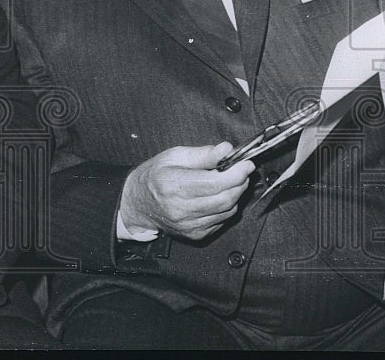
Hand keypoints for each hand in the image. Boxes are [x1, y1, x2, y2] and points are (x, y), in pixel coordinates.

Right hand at [120, 142, 253, 241]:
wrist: (138, 203)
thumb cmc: (154, 176)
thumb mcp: (174, 156)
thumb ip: (203, 154)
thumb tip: (227, 150)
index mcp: (174, 185)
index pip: (215, 183)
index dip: (237, 173)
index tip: (246, 164)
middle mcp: (181, 208)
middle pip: (225, 198)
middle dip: (240, 183)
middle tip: (242, 171)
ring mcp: (189, 225)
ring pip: (227, 211)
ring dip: (235, 195)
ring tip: (229, 182)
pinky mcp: (195, 234)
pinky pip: (222, 221)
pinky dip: (226, 207)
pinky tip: (217, 196)